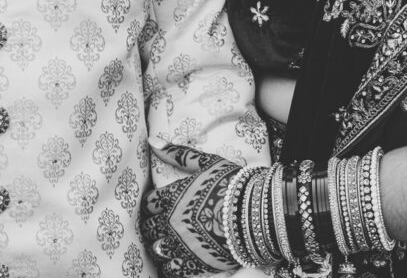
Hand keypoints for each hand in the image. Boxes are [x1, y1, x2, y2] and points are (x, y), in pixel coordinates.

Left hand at [140, 144, 242, 276]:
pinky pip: (170, 269)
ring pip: (156, 249)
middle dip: (152, 226)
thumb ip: (178, 154)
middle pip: (148, 227)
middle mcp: (170, 222)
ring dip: (159, 246)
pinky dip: (170, 266)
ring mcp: (181, 244)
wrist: (258, 213)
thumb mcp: (206, 163)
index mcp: (171, 197)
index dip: (152, 205)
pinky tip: (177, 261)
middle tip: (162, 226)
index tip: (159, 207)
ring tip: (168, 244)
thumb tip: (151, 141)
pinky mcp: (193, 263)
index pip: (147, 203)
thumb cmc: (233, 184)